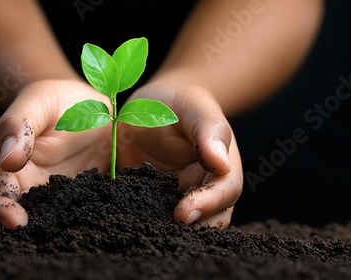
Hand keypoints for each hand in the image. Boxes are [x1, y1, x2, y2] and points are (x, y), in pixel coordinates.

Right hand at [0, 79, 111, 228]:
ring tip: (66, 241)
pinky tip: (93, 230)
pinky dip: (78, 226)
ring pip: (45, 223)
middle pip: (15, 217)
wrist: (90, 106)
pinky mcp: (80, 199)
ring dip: (49, 234)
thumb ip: (18, 125)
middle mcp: (27, 185)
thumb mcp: (38, 101)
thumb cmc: (57, 100)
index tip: (14, 221)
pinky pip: (76, 216)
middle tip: (40, 243)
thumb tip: (7, 159)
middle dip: (21, 234)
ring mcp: (54, 195)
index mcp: (7, 163)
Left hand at [117, 80, 242, 228]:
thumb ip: (208, 129)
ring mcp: (176, 197)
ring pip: (181, 225)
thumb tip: (222, 163)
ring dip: (167, 231)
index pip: (225, 192)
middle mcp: (203, 188)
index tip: (183, 213)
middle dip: (190, 229)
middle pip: (208, 218)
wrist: (149, 105)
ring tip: (144, 231)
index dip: (208, 205)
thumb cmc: (177, 101)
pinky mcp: (149, 200)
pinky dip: (142, 222)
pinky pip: (150, 216)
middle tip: (163, 231)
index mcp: (221, 167)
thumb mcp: (193, 105)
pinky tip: (125, 222)